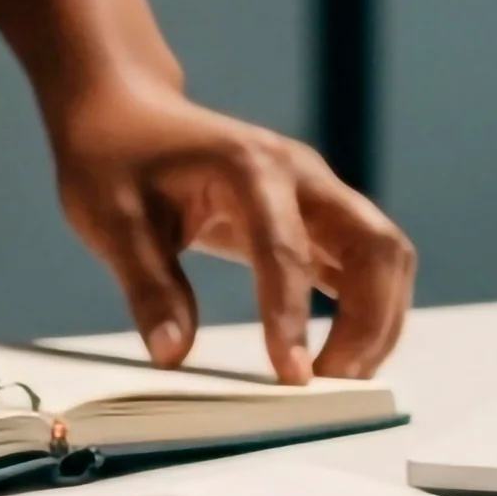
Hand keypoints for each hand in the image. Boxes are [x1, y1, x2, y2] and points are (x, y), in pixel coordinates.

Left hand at [42, 83, 412, 380]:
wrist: (128, 110)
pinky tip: (340, 356)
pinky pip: (366, 263)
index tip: (292, 378)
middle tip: (331, 385)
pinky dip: (369, 310)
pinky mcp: (316, 216)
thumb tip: (174, 356)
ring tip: (340, 379)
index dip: (292, 316)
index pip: (286, 249)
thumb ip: (149, 288)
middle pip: (375, 246)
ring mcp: (317, 193)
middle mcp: (301, 174)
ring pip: (385, 255)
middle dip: (368, 322)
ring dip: (380, 320)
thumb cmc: (115, 158)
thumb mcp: (111, 221)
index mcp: (250, 166)